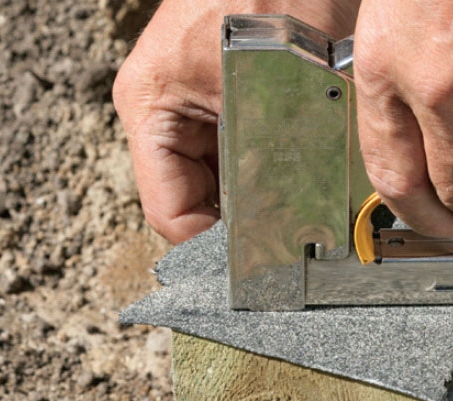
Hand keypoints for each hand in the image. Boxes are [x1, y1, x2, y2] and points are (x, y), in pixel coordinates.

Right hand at [113, 0, 359, 242]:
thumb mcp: (267, 90)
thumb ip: (265, 168)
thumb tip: (276, 236)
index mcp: (151, 111)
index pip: (173, 216)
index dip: (218, 245)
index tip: (264, 257)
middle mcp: (164, 116)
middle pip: (197, 205)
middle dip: (243, 224)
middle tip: (291, 239)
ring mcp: (192, 113)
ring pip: (221, 189)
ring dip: (259, 203)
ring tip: (301, 210)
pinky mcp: (222, 109)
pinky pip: (240, 164)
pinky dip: (269, 179)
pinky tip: (300, 183)